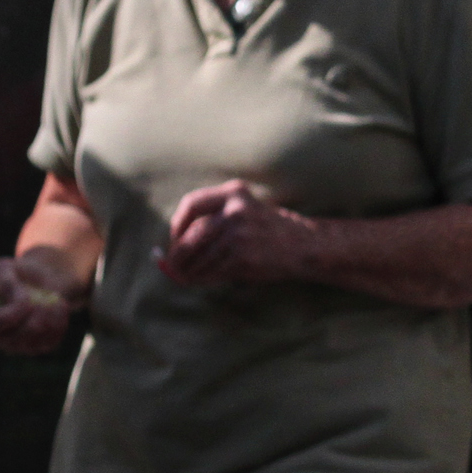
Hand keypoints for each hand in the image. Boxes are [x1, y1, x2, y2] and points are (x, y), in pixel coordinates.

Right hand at [0, 257, 76, 354]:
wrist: (34, 283)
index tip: (29, 301)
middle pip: (17, 337)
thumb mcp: (3, 267)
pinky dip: (60, 321)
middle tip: (45, 297)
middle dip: (35, 315)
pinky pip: (52, 341)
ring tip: (53, 297)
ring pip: (36, 340)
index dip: (12, 315)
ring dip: (50, 315)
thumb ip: (4, 279)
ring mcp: (13, 347)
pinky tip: (59, 305)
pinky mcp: (35, 349)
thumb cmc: (13, 274)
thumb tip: (19, 301)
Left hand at [158, 180, 315, 286]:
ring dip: (188, 270)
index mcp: (234, 193)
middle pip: (192, 235)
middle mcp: (236, 211)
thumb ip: (211, 222)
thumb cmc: (270, 230)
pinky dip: (202, 278)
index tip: (175, 238)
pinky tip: (201, 279)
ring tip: (184, 275)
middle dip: (178, 254)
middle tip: (173, 264)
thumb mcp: (244, 212)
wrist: (307, 246)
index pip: (191, 204)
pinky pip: (213, 270)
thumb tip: (164, 254)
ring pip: (200, 256)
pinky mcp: (245, 258)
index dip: (177, 224)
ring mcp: (241, 235)